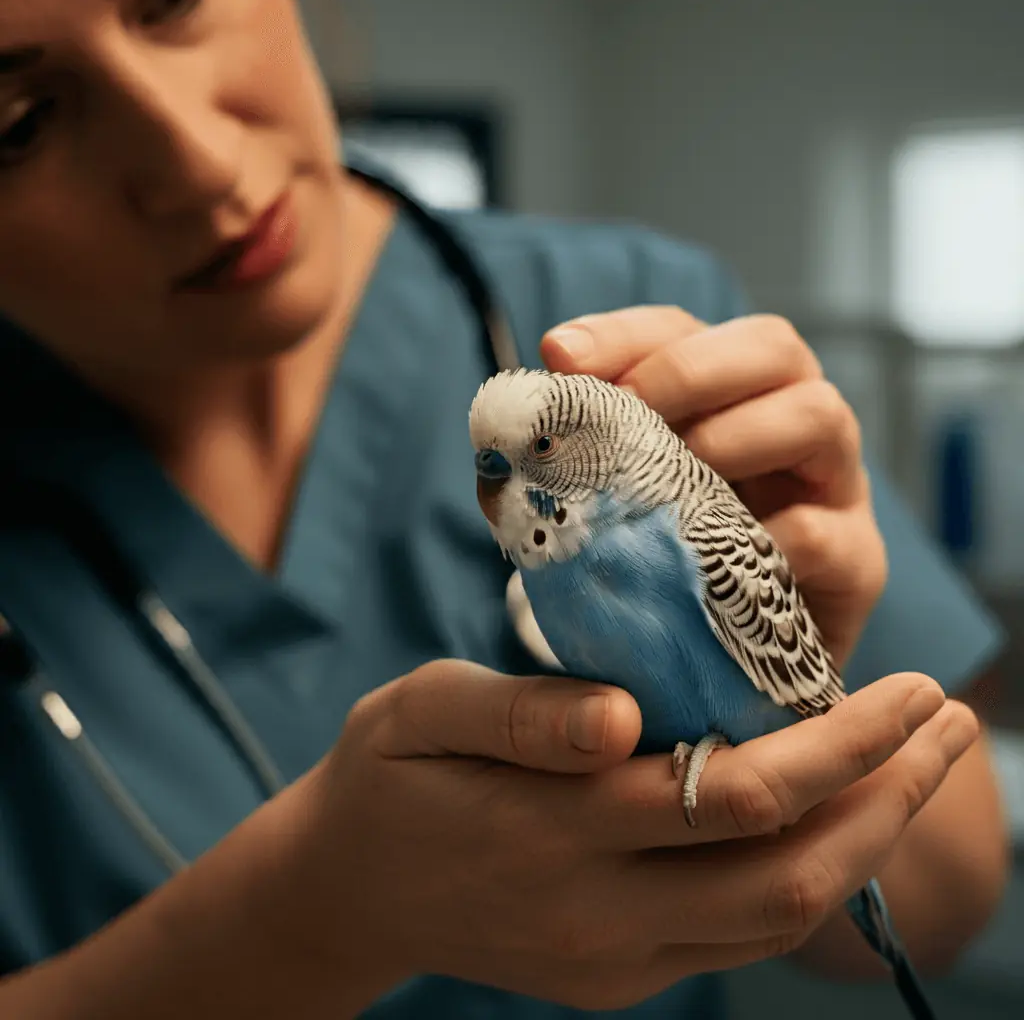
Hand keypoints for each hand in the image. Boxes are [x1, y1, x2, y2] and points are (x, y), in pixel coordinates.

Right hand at [289, 660, 974, 1011]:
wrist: (343, 894)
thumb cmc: (385, 778)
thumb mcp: (418, 712)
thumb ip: (515, 712)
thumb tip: (625, 715)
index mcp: (552, 829)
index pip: (738, 794)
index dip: (842, 745)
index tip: (906, 687)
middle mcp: (599, 911)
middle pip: (790, 871)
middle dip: (890, 796)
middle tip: (948, 719)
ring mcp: (614, 959)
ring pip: (780, 917)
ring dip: (867, 842)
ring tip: (917, 767)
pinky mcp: (616, 979)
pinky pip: (738, 937)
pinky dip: (806, 873)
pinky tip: (829, 815)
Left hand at [541, 307, 885, 667]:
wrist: (723, 667)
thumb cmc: (663, 573)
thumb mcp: (612, 508)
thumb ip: (569, 468)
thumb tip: (506, 433)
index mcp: (725, 400)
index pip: (681, 332)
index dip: (624, 334)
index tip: (560, 356)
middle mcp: (787, 425)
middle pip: (773, 346)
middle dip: (692, 367)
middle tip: (633, 406)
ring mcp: (832, 489)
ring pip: (822, 413)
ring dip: (740, 432)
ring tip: (686, 468)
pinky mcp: (857, 564)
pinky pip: (832, 534)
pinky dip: (776, 536)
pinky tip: (716, 557)